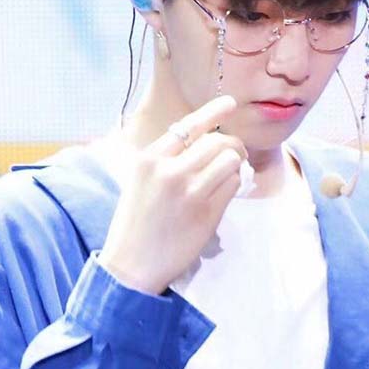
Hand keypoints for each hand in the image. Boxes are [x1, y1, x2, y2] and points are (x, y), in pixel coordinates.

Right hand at [99, 95, 246, 294]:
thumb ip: (167, 161)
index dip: (213, 111)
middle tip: (236, 156)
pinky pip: (232, 185)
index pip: (188, 125)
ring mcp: (189, 192)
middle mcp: (169, 170)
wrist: (132, 264)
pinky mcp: (206, 213)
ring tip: (229, 176)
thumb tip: (207, 144)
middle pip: (217, 142)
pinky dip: (234, 185)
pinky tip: (224, 194)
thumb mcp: (141, 182)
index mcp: (149, 159)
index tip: (230, 103)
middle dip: (233, 146)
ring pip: (230, 160)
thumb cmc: (136, 224)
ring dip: (236, 165)